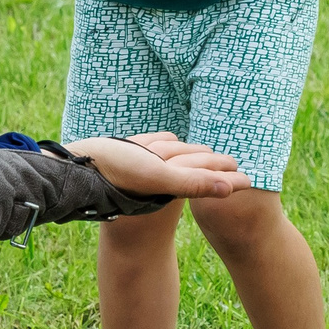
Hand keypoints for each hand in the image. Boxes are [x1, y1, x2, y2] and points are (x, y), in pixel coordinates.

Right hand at [68, 131, 245, 200]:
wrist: (78, 175)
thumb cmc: (120, 176)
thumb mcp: (161, 178)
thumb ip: (194, 182)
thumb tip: (232, 187)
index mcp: (174, 182)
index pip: (209, 175)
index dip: (230, 177)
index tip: (251, 181)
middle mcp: (163, 175)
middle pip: (194, 162)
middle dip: (213, 162)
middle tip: (237, 163)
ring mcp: (147, 167)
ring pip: (174, 152)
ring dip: (190, 151)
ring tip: (209, 153)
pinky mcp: (132, 157)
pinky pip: (154, 147)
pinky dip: (164, 144)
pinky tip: (171, 142)